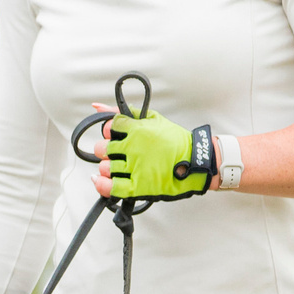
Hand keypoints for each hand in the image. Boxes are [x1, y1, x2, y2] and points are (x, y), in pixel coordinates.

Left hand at [97, 105, 212, 199]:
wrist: (196, 162)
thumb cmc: (177, 142)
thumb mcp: (153, 118)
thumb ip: (127, 112)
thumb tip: (97, 106)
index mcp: (137, 130)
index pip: (110, 126)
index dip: (111, 130)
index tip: (118, 134)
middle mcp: (133, 148)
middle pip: (103, 148)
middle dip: (107, 149)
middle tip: (118, 152)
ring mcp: (134, 168)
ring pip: (105, 167)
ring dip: (108, 166)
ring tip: (120, 166)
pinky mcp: (138, 187)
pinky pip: (110, 187)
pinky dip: (102, 184)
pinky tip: (102, 180)